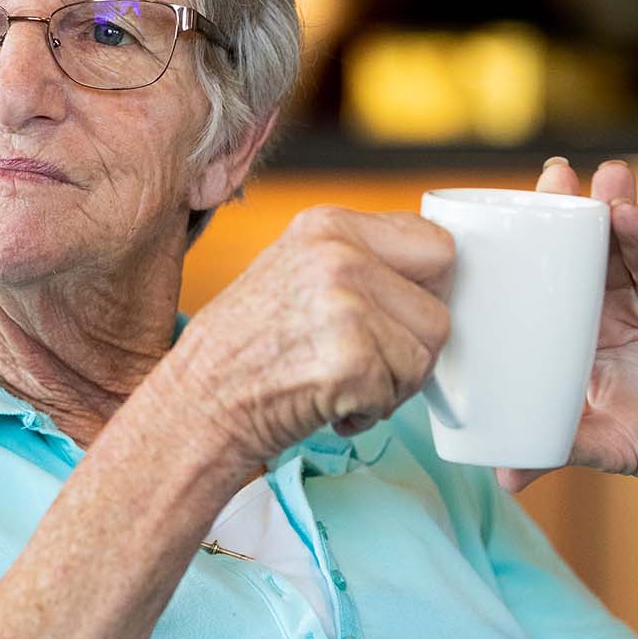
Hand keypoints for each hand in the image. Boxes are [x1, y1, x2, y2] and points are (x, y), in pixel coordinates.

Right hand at [163, 205, 454, 472]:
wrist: (197, 404)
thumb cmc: (246, 349)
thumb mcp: (295, 272)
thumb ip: (359, 261)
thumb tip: (437, 279)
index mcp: (328, 226)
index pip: (435, 245)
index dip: (427, 291)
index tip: (398, 317)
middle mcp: (338, 256)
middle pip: (439, 306)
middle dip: (413, 345)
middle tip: (367, 361)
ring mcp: (345, 307)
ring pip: (426, 355)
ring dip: (392, 384)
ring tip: (338, 383)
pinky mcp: (351, 362)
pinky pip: (399, 394)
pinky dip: (369, 413)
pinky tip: (328, 405)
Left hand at [497, 160, 637, 514]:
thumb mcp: (597, 443)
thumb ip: (555, 448)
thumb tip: (505, 479)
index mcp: (587, 322)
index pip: (561, 267)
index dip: (546, 233)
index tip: (523, 202)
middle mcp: (626, 300)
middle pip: (602, 242)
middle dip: (586, 207)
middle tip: (562, 177)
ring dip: (635, 225)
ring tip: (617, 209)